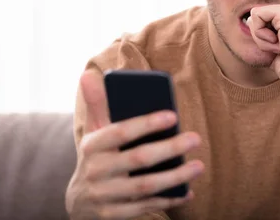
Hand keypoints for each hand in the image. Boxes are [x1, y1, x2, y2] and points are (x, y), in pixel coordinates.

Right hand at [65, 70, 204, 219]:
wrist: (80, 199)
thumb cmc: (98, 154)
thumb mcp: (94, 130)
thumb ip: (97, 103)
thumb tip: (88, 73)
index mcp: (91, 145)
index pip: (120, 132)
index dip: (146, 124)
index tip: (173, 115)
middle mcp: (95, 171)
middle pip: (138, 159)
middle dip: (170, 148)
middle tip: (196, 138)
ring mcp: (103, 196)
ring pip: (144, 187)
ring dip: (175, 177)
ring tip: (199, 166)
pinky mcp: (112, 215)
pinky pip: (144, 207)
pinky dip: (168, 200)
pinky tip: (187, 192)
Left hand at [246, 0, 279, 91]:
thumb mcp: (275, 47)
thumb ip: (263, 32)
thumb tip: (248, 19)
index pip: (262, 18)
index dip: (264, 38)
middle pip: (257, 16)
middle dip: (262, 37)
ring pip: (255, 16)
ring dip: (262, 39)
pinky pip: (256, 16)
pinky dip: (261, 36)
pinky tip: (279, 45)